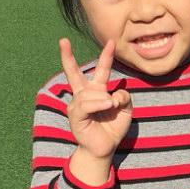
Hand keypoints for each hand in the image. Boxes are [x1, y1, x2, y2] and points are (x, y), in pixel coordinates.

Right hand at [60, 38, 131, 182]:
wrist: (105, 148)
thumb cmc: (113, 128)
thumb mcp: (126, 109)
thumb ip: (124, 96)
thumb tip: (114, 93)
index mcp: (97, 91)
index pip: (101, 70)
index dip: (106, 56)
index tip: (111, 41)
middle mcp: (84, 95)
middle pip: (74, 73)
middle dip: (67, 57)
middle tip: (63, 40)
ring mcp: (77, 105)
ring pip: (91, 92)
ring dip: (105, 98)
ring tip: (112, 106)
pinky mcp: (75, 116)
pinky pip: (86, 105)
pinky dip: (98, 104)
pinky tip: (107, 105)